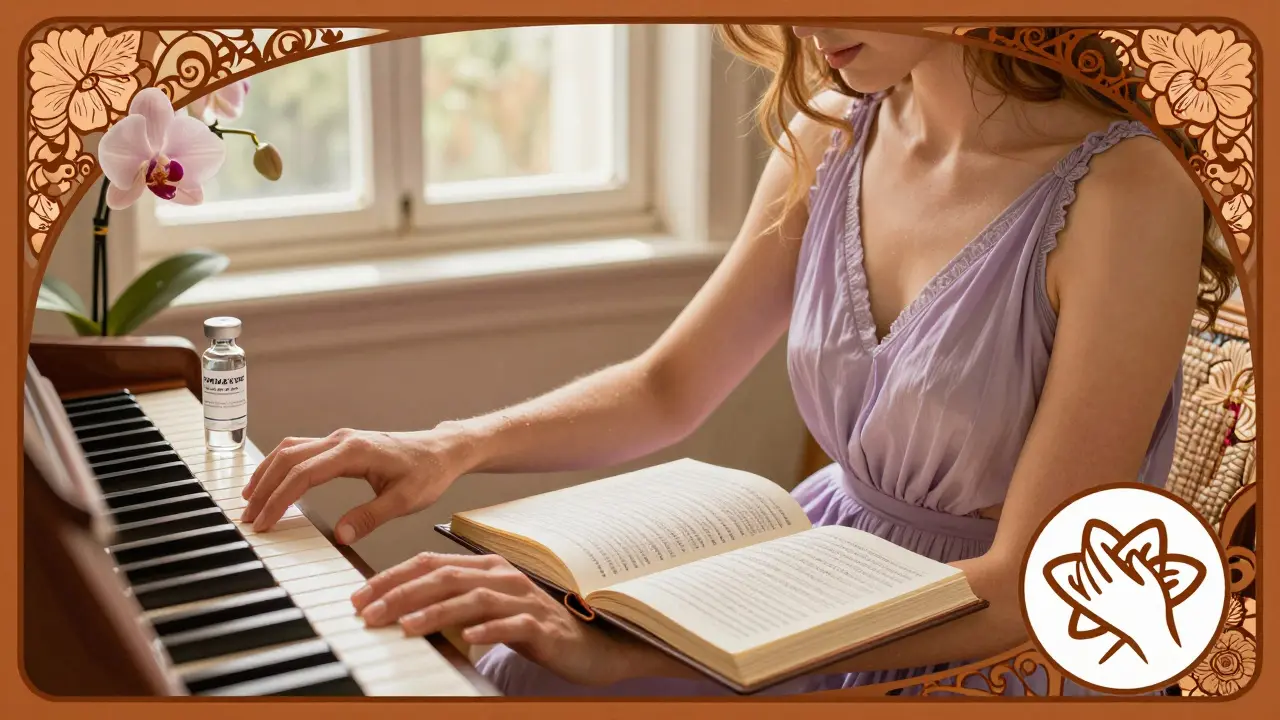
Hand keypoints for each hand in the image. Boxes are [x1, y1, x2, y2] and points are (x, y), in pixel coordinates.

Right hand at [240, 425, 471, 542]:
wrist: (443, 450)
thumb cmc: (429, 472)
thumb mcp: (406, 500)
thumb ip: (372, 517)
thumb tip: (340, 535)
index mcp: (355, 451)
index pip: (304, 474)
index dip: (279, 499)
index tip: (264, 522)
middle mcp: (342, 440)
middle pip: (288, 458)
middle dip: (264, 488)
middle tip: (250, 518)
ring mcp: (340, 439)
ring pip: (290, 450)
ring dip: (267, 474)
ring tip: (250, 501)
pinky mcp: (341, 444)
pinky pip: (301, 450)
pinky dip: (280, 466)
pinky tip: (271, 482)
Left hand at [351, 552, 637, 686]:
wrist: (587, 645)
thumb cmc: (529, 627)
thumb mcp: (483, 611)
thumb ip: (448, 603)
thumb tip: (396, 610)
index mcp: (485, 567)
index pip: (430, 563)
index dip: (392, 577)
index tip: (359, 597)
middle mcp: (502, 577)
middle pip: (445, 578)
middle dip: (401, 594)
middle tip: (368, 613)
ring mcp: (524, 599)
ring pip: (473, 598)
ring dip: (435, 612)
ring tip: (405, 627)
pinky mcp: (542, 626)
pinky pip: (512, 624)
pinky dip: (488, 629)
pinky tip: (467, 638)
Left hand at [1050, 521, 1184, 662]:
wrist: (1150, 636)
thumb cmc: (1156, 608)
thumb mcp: (1155, 585)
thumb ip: (1143, 567)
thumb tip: (1131, 552)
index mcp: (1125, 583)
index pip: (1107, 561)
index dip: (1101, 550)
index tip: (1098, 542)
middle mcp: (1110, 591)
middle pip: (1094, 568)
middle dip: (1089, 555)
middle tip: (1086, 545)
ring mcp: (1101, 602)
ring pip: (1085, 580)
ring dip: (1082, 567)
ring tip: (1081, 558)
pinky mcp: (1096, 612)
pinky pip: (1078, 597)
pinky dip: (1071, 586)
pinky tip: (1069, 576)